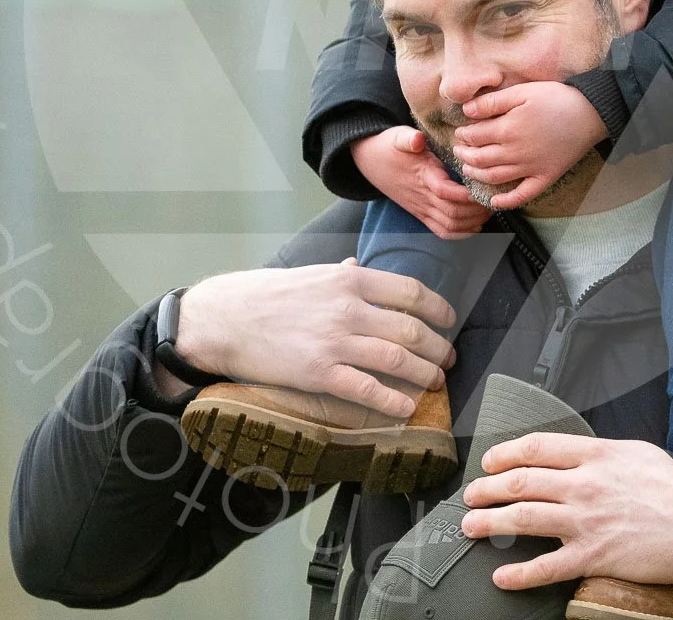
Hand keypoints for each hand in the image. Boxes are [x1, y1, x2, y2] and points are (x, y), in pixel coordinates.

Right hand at [174, 259, 456, 417]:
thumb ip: (341, 273)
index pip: (411, 291)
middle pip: (412, 329)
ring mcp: (335, 341)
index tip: (449, 321)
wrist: (223, 318)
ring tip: (435, 382)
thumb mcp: (308, 273)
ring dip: (425, 374)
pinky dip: (393, 401)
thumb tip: (360, 266)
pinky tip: (406, 406)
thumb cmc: (265, 295)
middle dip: (438, 348)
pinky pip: (367, 389)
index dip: (438, 309)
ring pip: (398, 359)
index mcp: (349, 279)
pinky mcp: (318, 373)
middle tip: (448, 360)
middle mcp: (348, 307)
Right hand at [352, 125, 492, 237]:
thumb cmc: (388, 146)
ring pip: (449, 226)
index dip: (467, 195)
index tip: (484, 187)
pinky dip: (461, 233)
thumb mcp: (397, 136)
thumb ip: (408, 138)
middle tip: (494, 199)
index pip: (446, 192)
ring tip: (489, 211)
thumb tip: (418, 140)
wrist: (369, 161)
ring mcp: (421, 209)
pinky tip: (476, 225)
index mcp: (422, 176)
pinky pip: (442, 231)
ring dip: (472, 222)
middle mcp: (422, 197)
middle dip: (476, 210)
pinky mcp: (421, 214)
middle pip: (452, 213)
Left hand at [453, 82, 607, 209]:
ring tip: (468, 169)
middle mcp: (515, 153)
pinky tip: (495, 202)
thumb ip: (493, 102)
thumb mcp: (522, 92)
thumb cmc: (556, 98)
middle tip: (458, 151)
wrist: (590, 113)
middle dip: (464, 155)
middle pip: (480, 159)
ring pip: (494, 178)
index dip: (463, 135)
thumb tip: (466, 110)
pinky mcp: (545, 178)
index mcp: (508, 130)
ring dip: (476, 175)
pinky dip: (506, 202)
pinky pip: (522, 195)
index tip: (460, 132)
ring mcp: (530, 168)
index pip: (475, 137)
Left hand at [459, 433, 672, 588]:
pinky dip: (520, 574)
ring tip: (471, 526)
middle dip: (488, 488)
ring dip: (491, 523)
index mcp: (595, 455)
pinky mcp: (595, 556)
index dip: (505, 453)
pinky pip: (548, 567)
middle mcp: (585, 485)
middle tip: (471, 495)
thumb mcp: (635, 453)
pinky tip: (501, 576)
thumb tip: (572, 454)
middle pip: (522, 482)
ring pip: (525, 519)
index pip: (536, 447)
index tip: (489, 461)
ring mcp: (587, 521)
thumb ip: (598, 452)